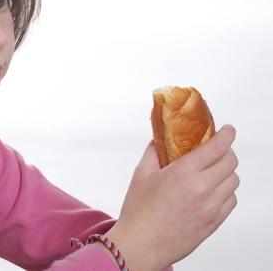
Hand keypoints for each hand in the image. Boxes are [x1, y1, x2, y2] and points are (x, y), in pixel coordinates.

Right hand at [105, 124, 238, 270]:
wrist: (142, 244)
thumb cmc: (138, 211)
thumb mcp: (141, 174)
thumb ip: (154, 152)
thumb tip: (160, 140)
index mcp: (183, 173)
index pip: (217, 147)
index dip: (227, 134)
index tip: (228, 130)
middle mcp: (202, 188)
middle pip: (231, 162)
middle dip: (227, 151)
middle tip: (217, 150)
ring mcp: (211, 207)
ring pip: (234, 181)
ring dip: (226, 172)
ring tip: (212, 172)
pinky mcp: (215, 222)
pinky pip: (231, 200)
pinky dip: (225, 191)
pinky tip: (211, 191)